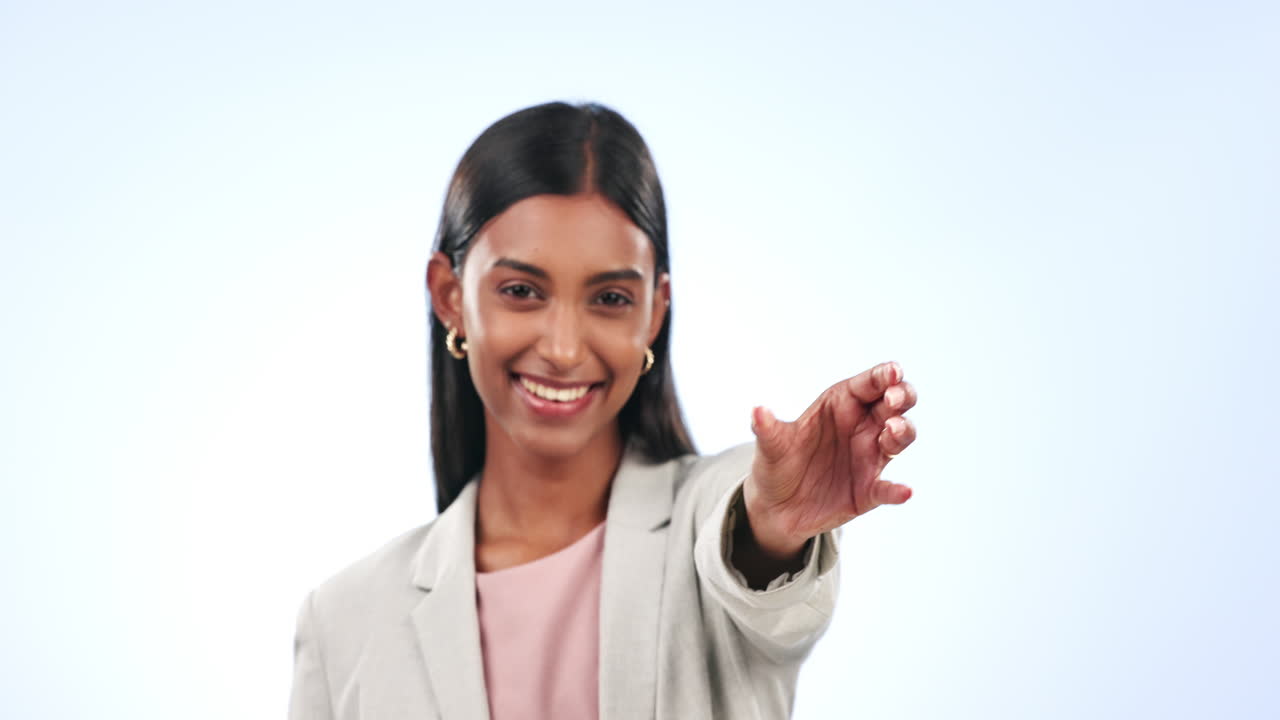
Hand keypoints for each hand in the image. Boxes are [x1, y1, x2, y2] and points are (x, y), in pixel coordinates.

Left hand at [744, 361, 917, 554]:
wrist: (774, 507)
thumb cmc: (777, 464)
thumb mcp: (771, 446)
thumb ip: (768, 429)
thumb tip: (757, 411)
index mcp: (840, 405)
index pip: (869, 384)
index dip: (884, 375)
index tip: (893, 371)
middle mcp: (861, 426)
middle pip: (895, 404)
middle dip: (901, 397)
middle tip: (892, 400)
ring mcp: (869, 457)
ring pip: (900, 438)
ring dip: (903, 432)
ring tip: (892, 431)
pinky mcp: (869, 490)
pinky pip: (887, 489)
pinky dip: (897, 490)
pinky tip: (904, 492)